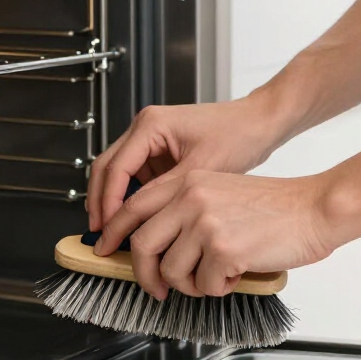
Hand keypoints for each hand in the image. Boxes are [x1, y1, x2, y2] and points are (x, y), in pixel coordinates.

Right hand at [86, 95, 290, 231]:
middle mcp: (146, 127)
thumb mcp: (201, 168)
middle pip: (107, 168)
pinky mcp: (161, 151)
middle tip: (101, 236)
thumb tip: (139, 218)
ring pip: (118, 173)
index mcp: (151, 125)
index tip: (107, 230)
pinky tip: (137, 221)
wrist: (259, 124)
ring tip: (115, 233)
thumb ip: (166, 191)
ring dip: (115, 202)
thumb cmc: (239, 134)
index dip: (107, 202)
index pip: (116, 167)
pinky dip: (133, 198)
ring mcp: (152, 139)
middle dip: (101, 203)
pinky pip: (137, 176)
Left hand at [95, 170, 333, 298]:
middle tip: (155, 288)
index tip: (104, 251)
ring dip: (189, 285)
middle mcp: (190, 197)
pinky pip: (203, 285)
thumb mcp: (220, 190)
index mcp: (187, 181)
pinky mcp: (223, 248)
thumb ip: (185, 208)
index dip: (113, 234)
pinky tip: (235, 275)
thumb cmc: (274, 205)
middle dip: (143, 275)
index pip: (132, 207)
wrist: (312, 208)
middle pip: (141, 244)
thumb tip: (152, 243)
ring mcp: (205, 223)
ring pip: (171, 271)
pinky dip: (217, 289)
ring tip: (213, 276)